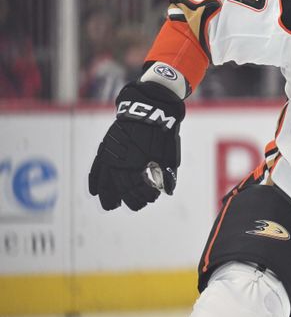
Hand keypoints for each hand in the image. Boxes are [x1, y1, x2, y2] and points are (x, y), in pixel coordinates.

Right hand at [88, 80, 184, 210]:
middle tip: (138, 204)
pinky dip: (95, 181)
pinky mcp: (106, 149)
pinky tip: (94, 193)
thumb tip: (167, 191)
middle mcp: (124, 162)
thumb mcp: (169, 154)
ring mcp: (113, 156)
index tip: (152, 198)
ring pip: (108, 182)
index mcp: (141, 164)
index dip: (146, 196)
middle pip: (124, 189)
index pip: (140, 189)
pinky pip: (97, 168)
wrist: (148, 110)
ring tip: (111, 205)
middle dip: (132, 200)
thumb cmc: (162, 134)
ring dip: (110, 196)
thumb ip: (167, 173)